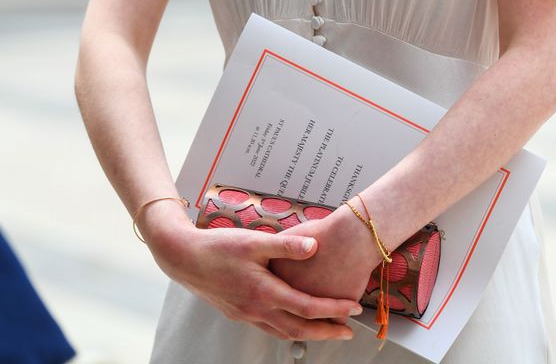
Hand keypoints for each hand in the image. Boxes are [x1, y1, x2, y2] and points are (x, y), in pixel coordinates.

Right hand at [140, 199, 362, 341]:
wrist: (184, 259)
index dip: (333, 309)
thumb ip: (286, 245)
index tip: (354, 308)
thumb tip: (315, 246)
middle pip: (299, 330)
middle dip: (327, 332)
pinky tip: (292, 322)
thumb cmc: (218, 247)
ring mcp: (246, 315)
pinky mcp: (238, 313)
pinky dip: (287, 329)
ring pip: (284, 333)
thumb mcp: (254, 241)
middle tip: (349, 331)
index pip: (306, 307)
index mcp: (263, 293)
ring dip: (308, 334)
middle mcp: (256, 310)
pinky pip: (269, 328)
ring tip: (327, 330)